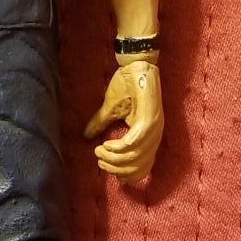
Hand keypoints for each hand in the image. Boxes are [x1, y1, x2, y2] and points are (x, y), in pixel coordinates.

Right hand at [84, 61, 163, 181]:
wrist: (135, 65)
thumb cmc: (126, 85)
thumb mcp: (110, 109)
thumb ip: (100, 124)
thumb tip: (86, 136)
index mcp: (148, 136)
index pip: (143, 167)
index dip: (126, 175)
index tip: (108, 172)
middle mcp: (155, 135)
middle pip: (137, 166)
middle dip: (116, 168)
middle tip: (99, 161)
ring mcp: (154, 128)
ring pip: (135, 156)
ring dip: (114, 158)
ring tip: (99, 152)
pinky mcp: (149, 119)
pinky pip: (135, 142)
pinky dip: (120, 147)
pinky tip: (107, 145)